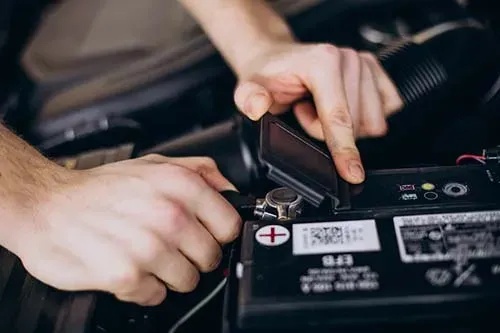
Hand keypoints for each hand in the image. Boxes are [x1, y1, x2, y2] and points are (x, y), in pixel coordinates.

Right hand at [15, 155, 240, 305]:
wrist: (46, 205)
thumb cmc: (100, 189)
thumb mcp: (154, 164)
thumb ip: (200, 171)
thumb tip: (230, 191)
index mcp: (181, 186)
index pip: (230, 226)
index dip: (219, 234)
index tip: (205, 235)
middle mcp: (169, 215)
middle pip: (211, 257)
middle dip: (193, 256)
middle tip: (169, 245)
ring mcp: (149, 247)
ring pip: (188, 281)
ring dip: (169, 274)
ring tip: (145, 254)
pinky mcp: (127, 275)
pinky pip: (157, 295)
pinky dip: (144, 287)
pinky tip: (129, 266)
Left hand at [234, 42, 402, 183]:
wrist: (276, 58)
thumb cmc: (267, 74)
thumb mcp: (249, 87)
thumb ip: (249, 98)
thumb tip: (257, 106)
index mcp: (323, 62)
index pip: (339, 117)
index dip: (344, 149)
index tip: (352, 173)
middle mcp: (348, 59)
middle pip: (355, 125)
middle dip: (329, 132)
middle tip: (303, 113)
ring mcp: (365, 63)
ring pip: (372, 122)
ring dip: (345, 126)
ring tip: (318, 109)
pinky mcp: (376, 72)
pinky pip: (386, 110)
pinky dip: (363, 119)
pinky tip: (340, 107)